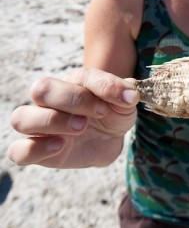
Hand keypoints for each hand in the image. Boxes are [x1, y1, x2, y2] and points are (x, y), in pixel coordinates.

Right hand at [7, 68, 138, 168]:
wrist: (109, 140)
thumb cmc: (112, 114)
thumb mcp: (124, 102)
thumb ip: (124, 93)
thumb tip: (131, 95)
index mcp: (72, 82)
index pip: (79, 77)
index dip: (103, 87)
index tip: (125, 99)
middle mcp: (50, 101)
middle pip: (41, 89)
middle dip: (72, 100)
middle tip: (99, 113)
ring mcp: (40, 126)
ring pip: (21, 118)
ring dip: (51, 121)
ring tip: (80, 128)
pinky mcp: (37, 151)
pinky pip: (17, 150)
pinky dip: (34, 149)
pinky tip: (60, 146)